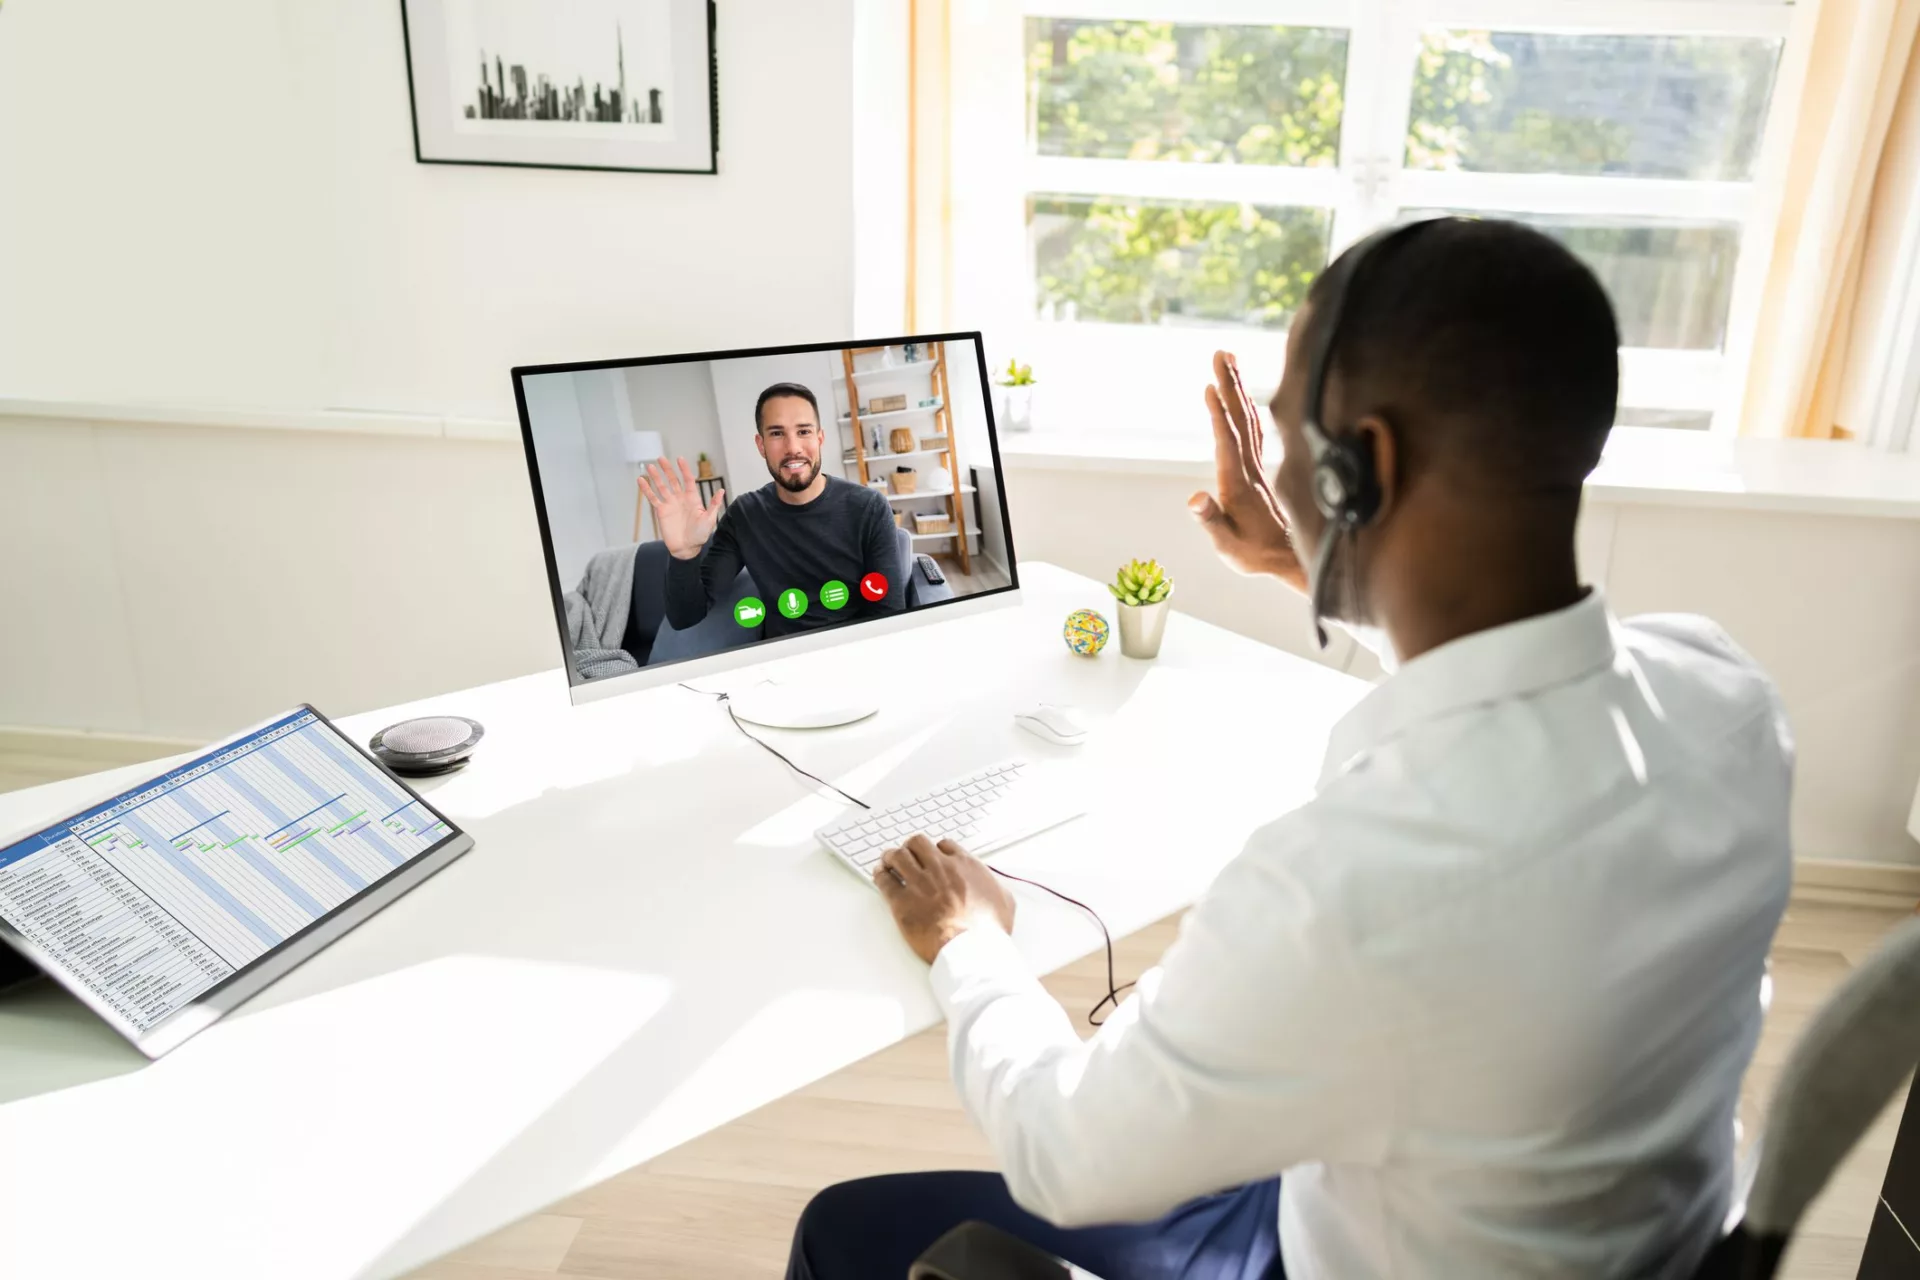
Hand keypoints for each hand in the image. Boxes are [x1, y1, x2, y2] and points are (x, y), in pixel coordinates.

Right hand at [637, 457, 724, 559]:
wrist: (687, 548)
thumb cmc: (700, 535)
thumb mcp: (709, 519)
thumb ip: (713, 505)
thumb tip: (722, 491)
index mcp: (693, 498)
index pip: (687, 480)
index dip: (684, 469)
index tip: (680, 459)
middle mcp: (680, 498)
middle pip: (673, 480)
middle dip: (667, 469)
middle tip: (661, 458)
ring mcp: (670, 504)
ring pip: (661, 486)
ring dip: (656, 476)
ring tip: (650, 466)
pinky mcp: (661, 511)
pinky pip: (652, 498)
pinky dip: (646, 489)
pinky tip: (641, 480)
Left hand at [875, 834, 1015, 964]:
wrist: (970, 949)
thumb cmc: (987, 930)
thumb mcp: (1004, 901)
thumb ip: (995, 887)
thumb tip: (994, 887)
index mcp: (965, 866)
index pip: (945, 845)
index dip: (937, 850)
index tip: (934, 856)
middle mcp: (940, 868)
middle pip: (918, 843)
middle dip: (911, 847)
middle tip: (908, 854)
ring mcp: (919, 883)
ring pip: (898, 856)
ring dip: (892, 856)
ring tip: (888, 860)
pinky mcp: (902, 902)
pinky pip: (885, 881)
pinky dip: (880, 875)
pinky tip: (880, 875)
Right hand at [1188, 351, 1305, 592]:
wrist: (1287, 559)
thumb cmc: (1253, 554)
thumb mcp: (1226, 544)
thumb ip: (1210, 520)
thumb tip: (1194, 498)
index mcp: (1237, 482)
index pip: (1227, 441)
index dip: (1219, 413)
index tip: (1211, 385)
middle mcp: (1249, 468)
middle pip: (1240, 418)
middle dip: (1230, 384)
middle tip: (1221, 354)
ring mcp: (1256, 467)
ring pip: (1248, 420)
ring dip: (1238, 388)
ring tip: (1229, 362)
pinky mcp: (1258, 471)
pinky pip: (1252, 431)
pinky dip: (1245, 408)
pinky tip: (1243, 397)